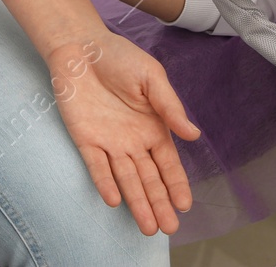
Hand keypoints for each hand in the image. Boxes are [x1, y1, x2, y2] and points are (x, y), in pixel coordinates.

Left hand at [45, 30, 198, 235]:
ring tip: (147, 227)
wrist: (81, 47)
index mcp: (154, 127)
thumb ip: (170, 107)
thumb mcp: (152, 77)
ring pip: (126, 179)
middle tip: (168, 229)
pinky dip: (105, 182)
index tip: (184, 205)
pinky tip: (114, 200)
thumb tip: (193, 134)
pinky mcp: (86, 139)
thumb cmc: (120, 58)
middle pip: (149, 179)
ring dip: (136, 202)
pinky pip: (96, 166)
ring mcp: (109, 143)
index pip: (168, 164)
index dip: (176, 184)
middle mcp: (133, 141)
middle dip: (159, 203)